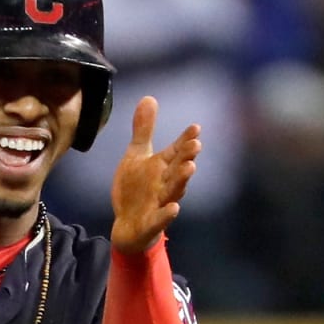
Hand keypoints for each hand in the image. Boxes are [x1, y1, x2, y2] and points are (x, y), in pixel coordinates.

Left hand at [110, 96, 201, 253]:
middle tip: (196, 145)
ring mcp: (160, 204)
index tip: (196, 127)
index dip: (185, 140)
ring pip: (174, 192)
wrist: (127, 227)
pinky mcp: (151, 223)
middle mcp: (165, 184)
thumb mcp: (137, 156)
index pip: (177, 151)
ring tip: (190, 168)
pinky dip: (166, 214)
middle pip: (178, 169)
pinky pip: (160, 219)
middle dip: (187, 157)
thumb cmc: (136, 189)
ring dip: (182, 181)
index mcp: (162, 167)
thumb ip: (144, 130)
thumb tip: (149, 97)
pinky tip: (175, 208)